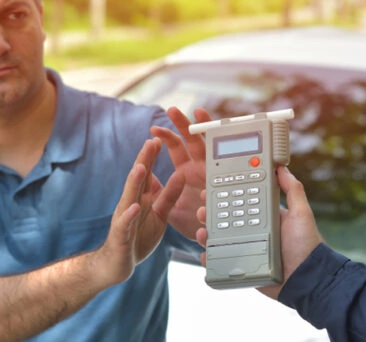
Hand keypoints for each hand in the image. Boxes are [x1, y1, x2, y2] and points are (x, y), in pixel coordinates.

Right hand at [95, 138, 185, 285]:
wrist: (116, 264)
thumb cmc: (137, 237)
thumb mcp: (159, 215)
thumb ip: (168, 197)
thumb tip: (179, 175)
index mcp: (141, 198)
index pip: (146, 174)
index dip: (152, 157)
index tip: (159, 138)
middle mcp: (131, 204)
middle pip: (138, 180)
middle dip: (144, 161)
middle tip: (151, 142)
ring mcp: (124, 218)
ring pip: (129, 197)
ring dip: (134, 182)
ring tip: (141, 167)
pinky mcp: (121, 235)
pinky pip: (125, 224)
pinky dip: (130, 215)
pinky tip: (134, 207)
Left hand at [150, 107, 212, 239]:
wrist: (204, 240)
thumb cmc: (188, 221)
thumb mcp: (167, 204)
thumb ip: (155, 189)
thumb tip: (142, 172)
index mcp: (187, 170)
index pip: (176, 146)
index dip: (166, 136)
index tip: (153, 128)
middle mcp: (201, 168)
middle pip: (193, 139)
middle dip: (184, 123)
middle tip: (172, 109)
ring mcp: (214, 174)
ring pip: (210, 146)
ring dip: (205, 128)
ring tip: (199, 113)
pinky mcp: (223, 185)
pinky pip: (222, 167)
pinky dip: (216, 154)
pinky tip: (207, 144)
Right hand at [195, 166, 323, 299]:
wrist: (307, 279)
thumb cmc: (307, 246)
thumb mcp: (302, 214)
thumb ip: (293, 190)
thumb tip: (282, 167)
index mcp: (264, 216)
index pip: (240, 200)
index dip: (224, 194)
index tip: (211, 188)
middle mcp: (253, 230)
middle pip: (225, 219)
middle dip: (210, 213)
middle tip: (202, 210)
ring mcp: (246, 248)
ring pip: (219, 239)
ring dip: (206, 234)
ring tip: (202, 232)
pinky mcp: (243, 266)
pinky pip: (221, 261)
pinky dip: (210, 259)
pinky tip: (205, 255)